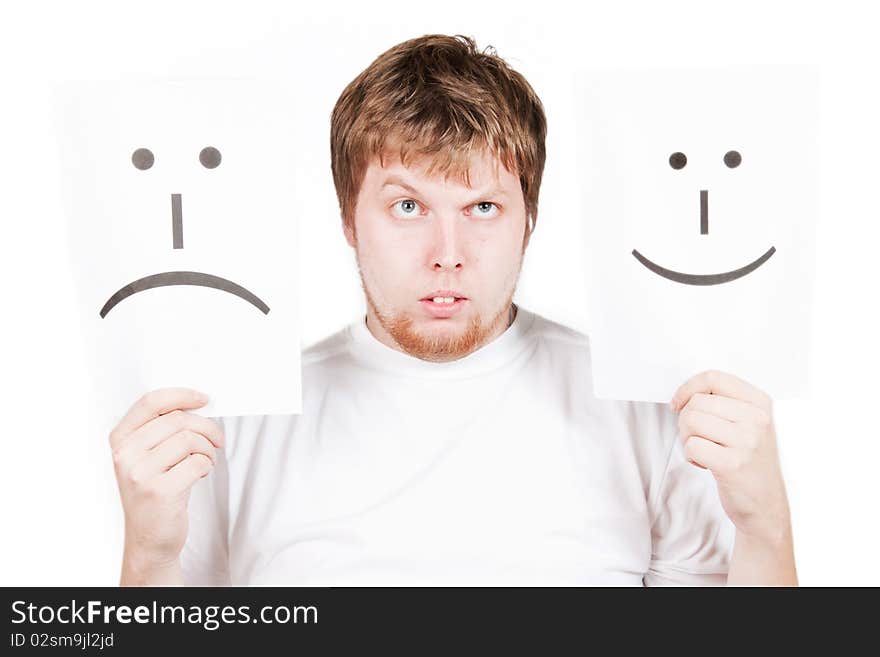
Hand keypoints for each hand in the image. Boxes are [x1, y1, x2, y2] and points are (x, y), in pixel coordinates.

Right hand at [109, 388, 224, 583]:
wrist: (148, 540)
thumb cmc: (154, 493)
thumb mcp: (146, 458)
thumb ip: (161, 430)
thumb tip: (196, 404)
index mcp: (119, 440)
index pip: (151, 402)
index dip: (182, 395)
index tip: (204, 399)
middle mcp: (125, 455)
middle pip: (178, 420)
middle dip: (206, 427)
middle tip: (217, 439)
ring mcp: (140, 474)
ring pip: (190, 440)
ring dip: (208, 448)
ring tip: (207, 460)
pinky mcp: (160, 491)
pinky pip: (197, 462)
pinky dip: (207, 465)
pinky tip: (201, 474)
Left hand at [670, 370, 790, 544]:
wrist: (767, 505)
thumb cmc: (751, 462)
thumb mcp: (749, 424)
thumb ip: (724, 403)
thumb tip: (686, 393)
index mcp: (760, 403)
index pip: (713, 378)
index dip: (688, 388)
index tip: (678, 403)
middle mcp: (757, 419)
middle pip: (696, 402)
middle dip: (686, 421)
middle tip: (699, 439)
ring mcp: (746, 441)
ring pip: (690, 421)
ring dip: (687, 438)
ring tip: (704, 451)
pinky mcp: (732, 463)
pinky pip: (691, 446)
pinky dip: (691, 456)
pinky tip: (707, 464)